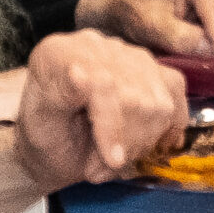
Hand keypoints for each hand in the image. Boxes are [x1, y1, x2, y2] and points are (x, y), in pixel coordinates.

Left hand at [0, 31, 187, 212]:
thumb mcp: (39, 127)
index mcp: (59, 53)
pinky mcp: (150, 68)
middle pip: (135, 95)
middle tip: (98, 168)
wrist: (56, 148)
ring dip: (141, 142)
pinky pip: (174, 91)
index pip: (102, 81)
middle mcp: (95, 45)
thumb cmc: (45, 139)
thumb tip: (79, 72)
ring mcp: (126, 54)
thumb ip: (57, 98)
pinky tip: (144, 142)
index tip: (112, 160)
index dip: (112, 124)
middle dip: (125, 142)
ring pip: (159, 102)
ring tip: (112, 158)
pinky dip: (166, 126)